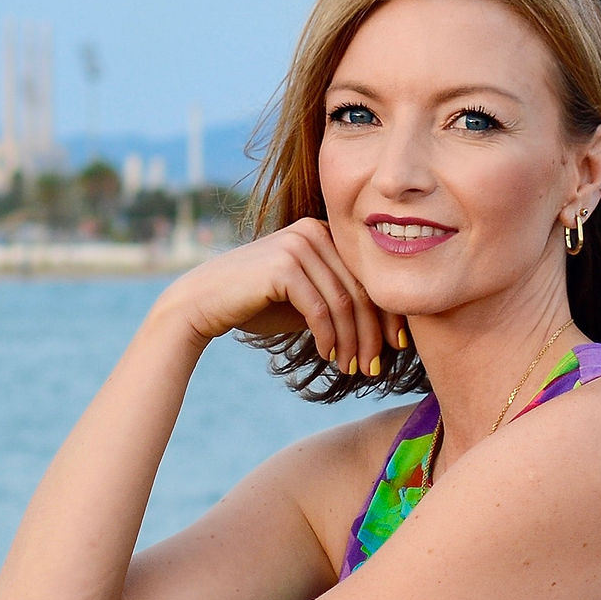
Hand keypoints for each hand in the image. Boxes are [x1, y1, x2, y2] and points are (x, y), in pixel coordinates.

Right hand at [160, 220, 391, 375]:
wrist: (203, 302)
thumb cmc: (256, 304)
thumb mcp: (306, 299)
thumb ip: (339, 301)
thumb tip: (385, 327)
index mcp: (324, 233)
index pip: (368, 276)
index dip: (387, 314)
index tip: (397, 347)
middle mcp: (314, 231)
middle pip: (361, 289)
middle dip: (373, 333)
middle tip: (376, 367)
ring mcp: (298, 245)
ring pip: (343, 302)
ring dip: (352, 342)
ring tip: (353, 368)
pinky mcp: (284, 265)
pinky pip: (319, 309)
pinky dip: (329, 337)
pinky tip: (329, 356)